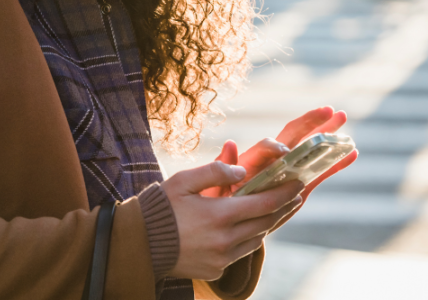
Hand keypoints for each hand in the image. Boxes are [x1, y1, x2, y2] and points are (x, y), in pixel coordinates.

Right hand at [162, 162, 303, 280]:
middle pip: (266, 222)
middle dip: (283, 207)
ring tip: (273, 211)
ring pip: (256, 239)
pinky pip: (240, 253)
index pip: (264, 202)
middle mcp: (226, 239)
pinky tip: (245, 229)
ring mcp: (222, 257)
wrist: (140, 243)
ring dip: (267, 224)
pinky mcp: (216, 269)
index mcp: (220, 214)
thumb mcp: (183, 180)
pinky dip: (247, 239)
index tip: (298, 183)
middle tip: (294, 196)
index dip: (285, 192)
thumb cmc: (160, 207)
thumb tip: (241, 170)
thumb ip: (214, 171)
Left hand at [204, 106, 358, 226]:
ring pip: (309, 151)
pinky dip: (335, 163)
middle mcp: (272, 162)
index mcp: (252, 161)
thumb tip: (229, 144)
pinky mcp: (299, 186)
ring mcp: (287, 173)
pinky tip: (352, 153)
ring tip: (344, 121)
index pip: (266, 147)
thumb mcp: (216, 186)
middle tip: (331, 111)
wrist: (228, 221)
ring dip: (327, 137)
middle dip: (311, 124)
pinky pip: (319, 172)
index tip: (283, 152)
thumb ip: (223, 167)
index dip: (275, 147)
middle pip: (293, 137)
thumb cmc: (218, 201)